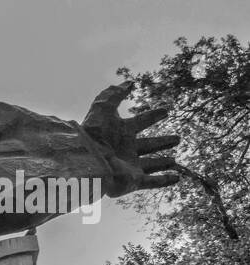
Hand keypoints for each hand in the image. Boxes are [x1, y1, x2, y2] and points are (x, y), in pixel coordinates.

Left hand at [81, 82, 180, 197]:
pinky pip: (153, 182)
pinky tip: (177, 178)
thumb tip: (130, 82)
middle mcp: (126, 149)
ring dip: (162, 162)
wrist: (86, 160)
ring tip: (174, 160)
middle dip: (162, 141)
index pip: (141, 121)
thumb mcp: (103, 108)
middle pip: (148, 145)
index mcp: (120, 131)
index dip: (153, 115)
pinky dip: (165, 181)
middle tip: (178, 138)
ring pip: (151, 164)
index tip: (167, 110)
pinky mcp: (133, 181)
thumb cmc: (94, 134)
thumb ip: (115, 94)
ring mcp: (130, 165)